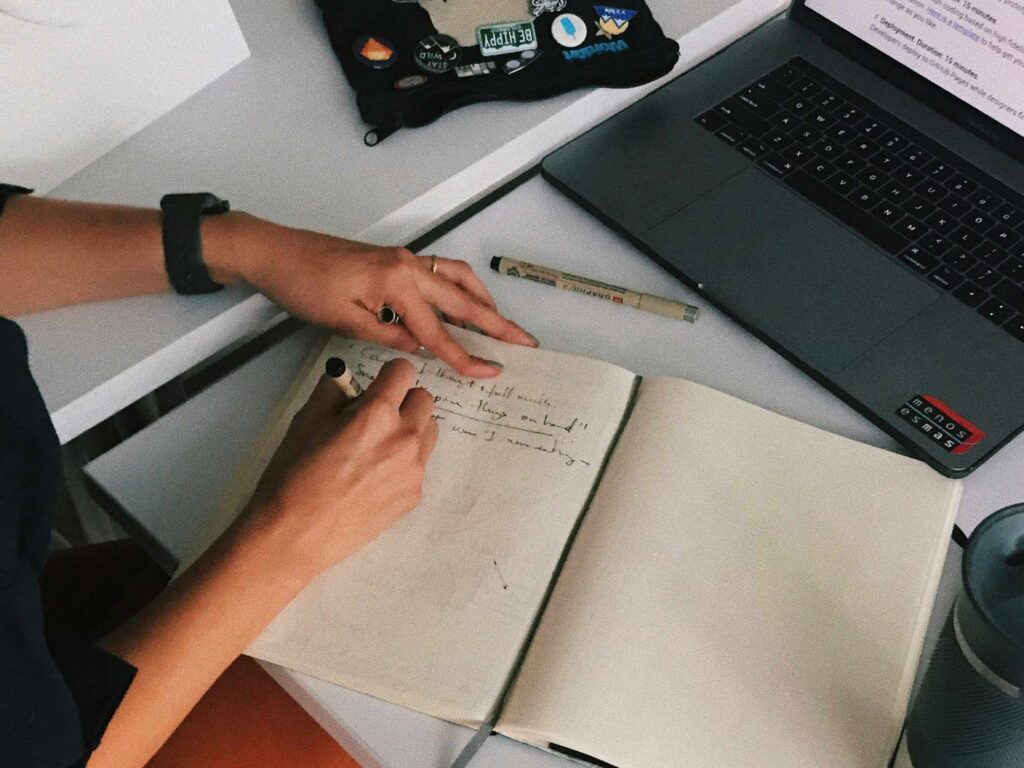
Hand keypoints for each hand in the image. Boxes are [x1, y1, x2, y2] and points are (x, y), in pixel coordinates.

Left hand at [209, 216, 535, 377]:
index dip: (466, 356)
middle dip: (496, 323)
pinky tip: (465, 299)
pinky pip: (442, 270)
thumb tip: (420, 348)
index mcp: (397, 284)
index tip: (489, 371)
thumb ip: (389, 336)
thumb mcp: (345, 321)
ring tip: (502, 322)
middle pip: (463, 301)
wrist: (277, 253)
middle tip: (523, 341)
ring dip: (484, 301)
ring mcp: (405, 258)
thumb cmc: (304, 284)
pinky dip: (462, 285)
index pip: (439, 331)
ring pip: (458, 279)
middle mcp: (409, 266)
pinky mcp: (396, 258)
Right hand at [239, 358, 436, 578]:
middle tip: (375, 416)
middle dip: (402, 401)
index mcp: (377, 414)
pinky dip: (404, 462)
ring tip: (377, 446)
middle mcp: (404, 438)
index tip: (376, 385)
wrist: (294, 537)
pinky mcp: (414, 495)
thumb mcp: (305, 421)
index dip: (387, 376)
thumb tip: (345, 379)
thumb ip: (333, 392)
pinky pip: (420, 465)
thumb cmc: (293, 479)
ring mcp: (414, 470)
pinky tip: (374, 477)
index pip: (404, 371)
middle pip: (425, 399)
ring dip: (410, 429)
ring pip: (429, 431)